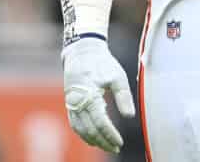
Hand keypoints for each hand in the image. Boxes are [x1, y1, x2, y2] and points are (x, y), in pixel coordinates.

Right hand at [62, 38, 135, 152]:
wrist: (82, 52)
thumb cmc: (102, 63)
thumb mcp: (117, 76)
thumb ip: (123, 96)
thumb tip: (130, 116)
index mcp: (89, 94)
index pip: (100, 122)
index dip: (110, 134)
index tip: (120, 142)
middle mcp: (77, 101)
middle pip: (89, 129)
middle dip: (103, 141)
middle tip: (116, 148)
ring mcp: (71, 103)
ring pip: (80, 129)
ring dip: (93, 140)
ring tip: (106, 146)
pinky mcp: (70, 103)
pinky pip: (75, 124)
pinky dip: (83, 134)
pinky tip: (93, 139)